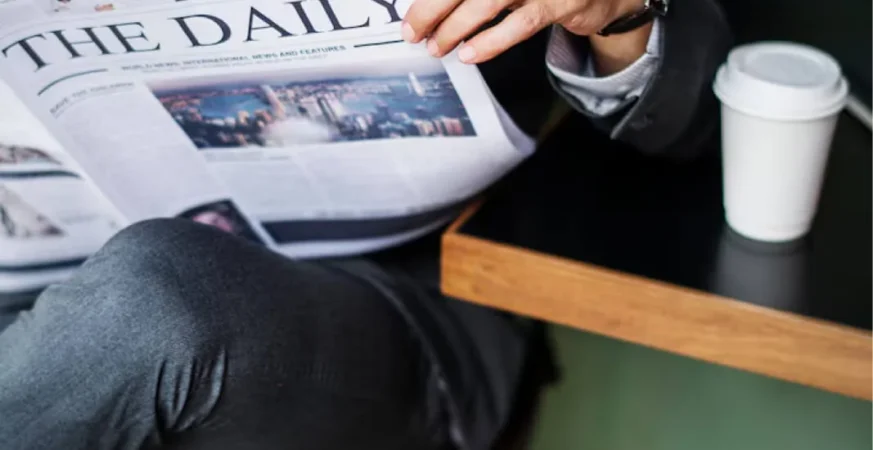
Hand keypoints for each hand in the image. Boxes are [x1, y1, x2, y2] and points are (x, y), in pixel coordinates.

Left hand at [401, 0, 642, 63]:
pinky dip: (491, 40)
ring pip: (488, 1)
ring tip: (437, 46)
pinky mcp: (561, 1)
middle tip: (413, 30)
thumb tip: (431, 9)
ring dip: (456, 26)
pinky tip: (470, 53)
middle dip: (433, 7)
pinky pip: (520, 23)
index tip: (411, 14)